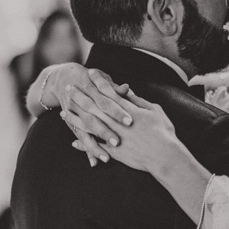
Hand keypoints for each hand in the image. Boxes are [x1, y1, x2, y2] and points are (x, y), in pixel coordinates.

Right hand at [47, 66, 131, 160]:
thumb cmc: (91, 80)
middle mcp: (80, 103)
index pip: (106, 102)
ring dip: (95, 146)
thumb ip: (114, 88)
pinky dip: (87, 151)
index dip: (117, 112)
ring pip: (85, 131)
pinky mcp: (72, 124)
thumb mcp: (101, 80)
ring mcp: (74, 115)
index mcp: (91, 90)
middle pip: (94, 119)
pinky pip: (80, 139)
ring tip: (107, 158)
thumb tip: (127, 89)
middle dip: (105, 131)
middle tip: (118, 143)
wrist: (63, 80)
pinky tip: (94, 163)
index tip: (130, 121)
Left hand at [68, 87, 184, 174]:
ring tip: (63, 113)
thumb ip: (138, 101)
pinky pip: (95, 147)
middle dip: (80, 96)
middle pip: (93, 106)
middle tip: (68, 87)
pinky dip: (84, 145)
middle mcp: (116, 122)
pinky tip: (73, 141)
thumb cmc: (163, 132)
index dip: (98, 81)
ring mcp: (113, 137)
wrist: (165, 156)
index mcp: (127, 110)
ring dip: (75, 119)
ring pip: (89, 125)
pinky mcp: (114, 152)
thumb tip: (126, 91)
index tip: (89, 72)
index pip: (109, 91)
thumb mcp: (154, 111)